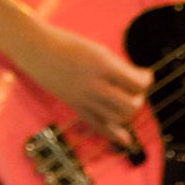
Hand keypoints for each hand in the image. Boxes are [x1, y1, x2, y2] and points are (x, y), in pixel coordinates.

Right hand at [18, 20, 153, 149]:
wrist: (38, 51)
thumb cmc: (69, 44)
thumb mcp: (98, 50)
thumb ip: (118, 67)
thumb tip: (137, 81)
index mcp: (102, 66)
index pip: (136, 82)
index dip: (146, 79)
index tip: (145, 75)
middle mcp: (95, 86)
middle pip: (130, 105)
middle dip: (139, 98)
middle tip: (135, 89)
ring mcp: (84, 99)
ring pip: (118, 118)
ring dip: (128, 112)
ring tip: (126, 100)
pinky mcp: (76, 107)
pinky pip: (99, 127)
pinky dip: (115, 135)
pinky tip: (125, 139)